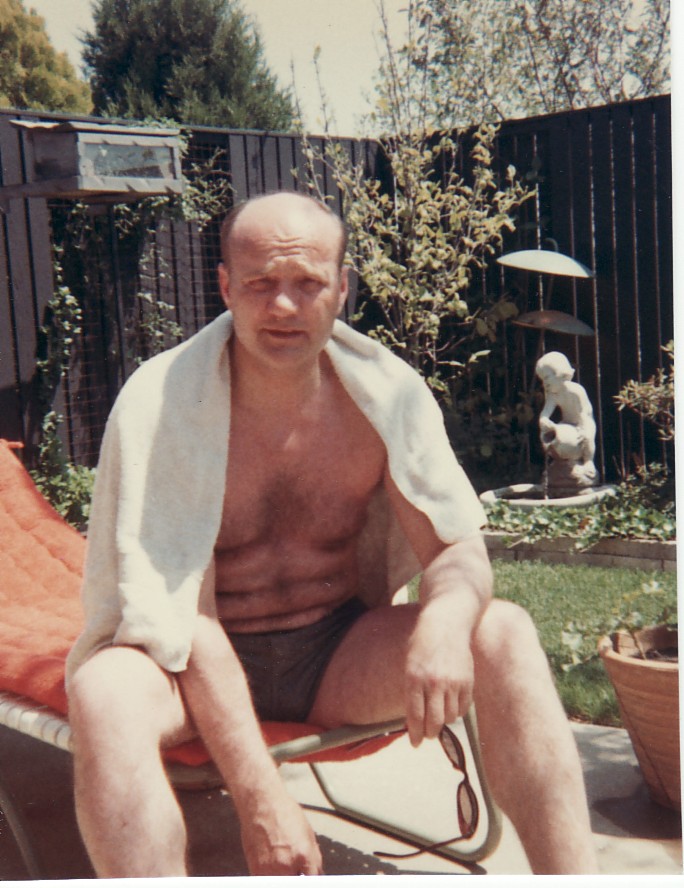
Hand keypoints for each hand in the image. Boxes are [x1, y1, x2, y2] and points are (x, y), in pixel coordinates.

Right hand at [238, 782, 322, 875]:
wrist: (261, 804)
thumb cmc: (283, 813)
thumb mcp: (308, 834)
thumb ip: (314, 859)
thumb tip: (317, 874)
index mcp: (304, 854)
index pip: (313, 879)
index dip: (312, 878)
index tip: (309, 876)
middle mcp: (287, 865)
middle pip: (297, 883)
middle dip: (298, 877)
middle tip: (296, 869)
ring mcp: (270, 870)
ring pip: (282, 882)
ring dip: (285, 876)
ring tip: (284, 864)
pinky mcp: (256, 871)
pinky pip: (267, 881)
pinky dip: (272, 876)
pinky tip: (273, 864)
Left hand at [404, 596, 474, 746]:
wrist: (446, 622)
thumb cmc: (423, 643)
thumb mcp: (410, 663)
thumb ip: (411, 689)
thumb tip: (414, 718)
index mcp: (414, 678)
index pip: (414, 715)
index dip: (415, 733)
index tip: (415, 743)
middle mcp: (433, 682)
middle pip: (433, 721)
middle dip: (429, 733)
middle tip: (428, 736)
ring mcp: (452, 682)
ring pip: (449, 716)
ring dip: (443, 721)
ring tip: (439, 717)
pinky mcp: (467, 680)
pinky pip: (463, 707)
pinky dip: (457, 711)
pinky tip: (451, 707)